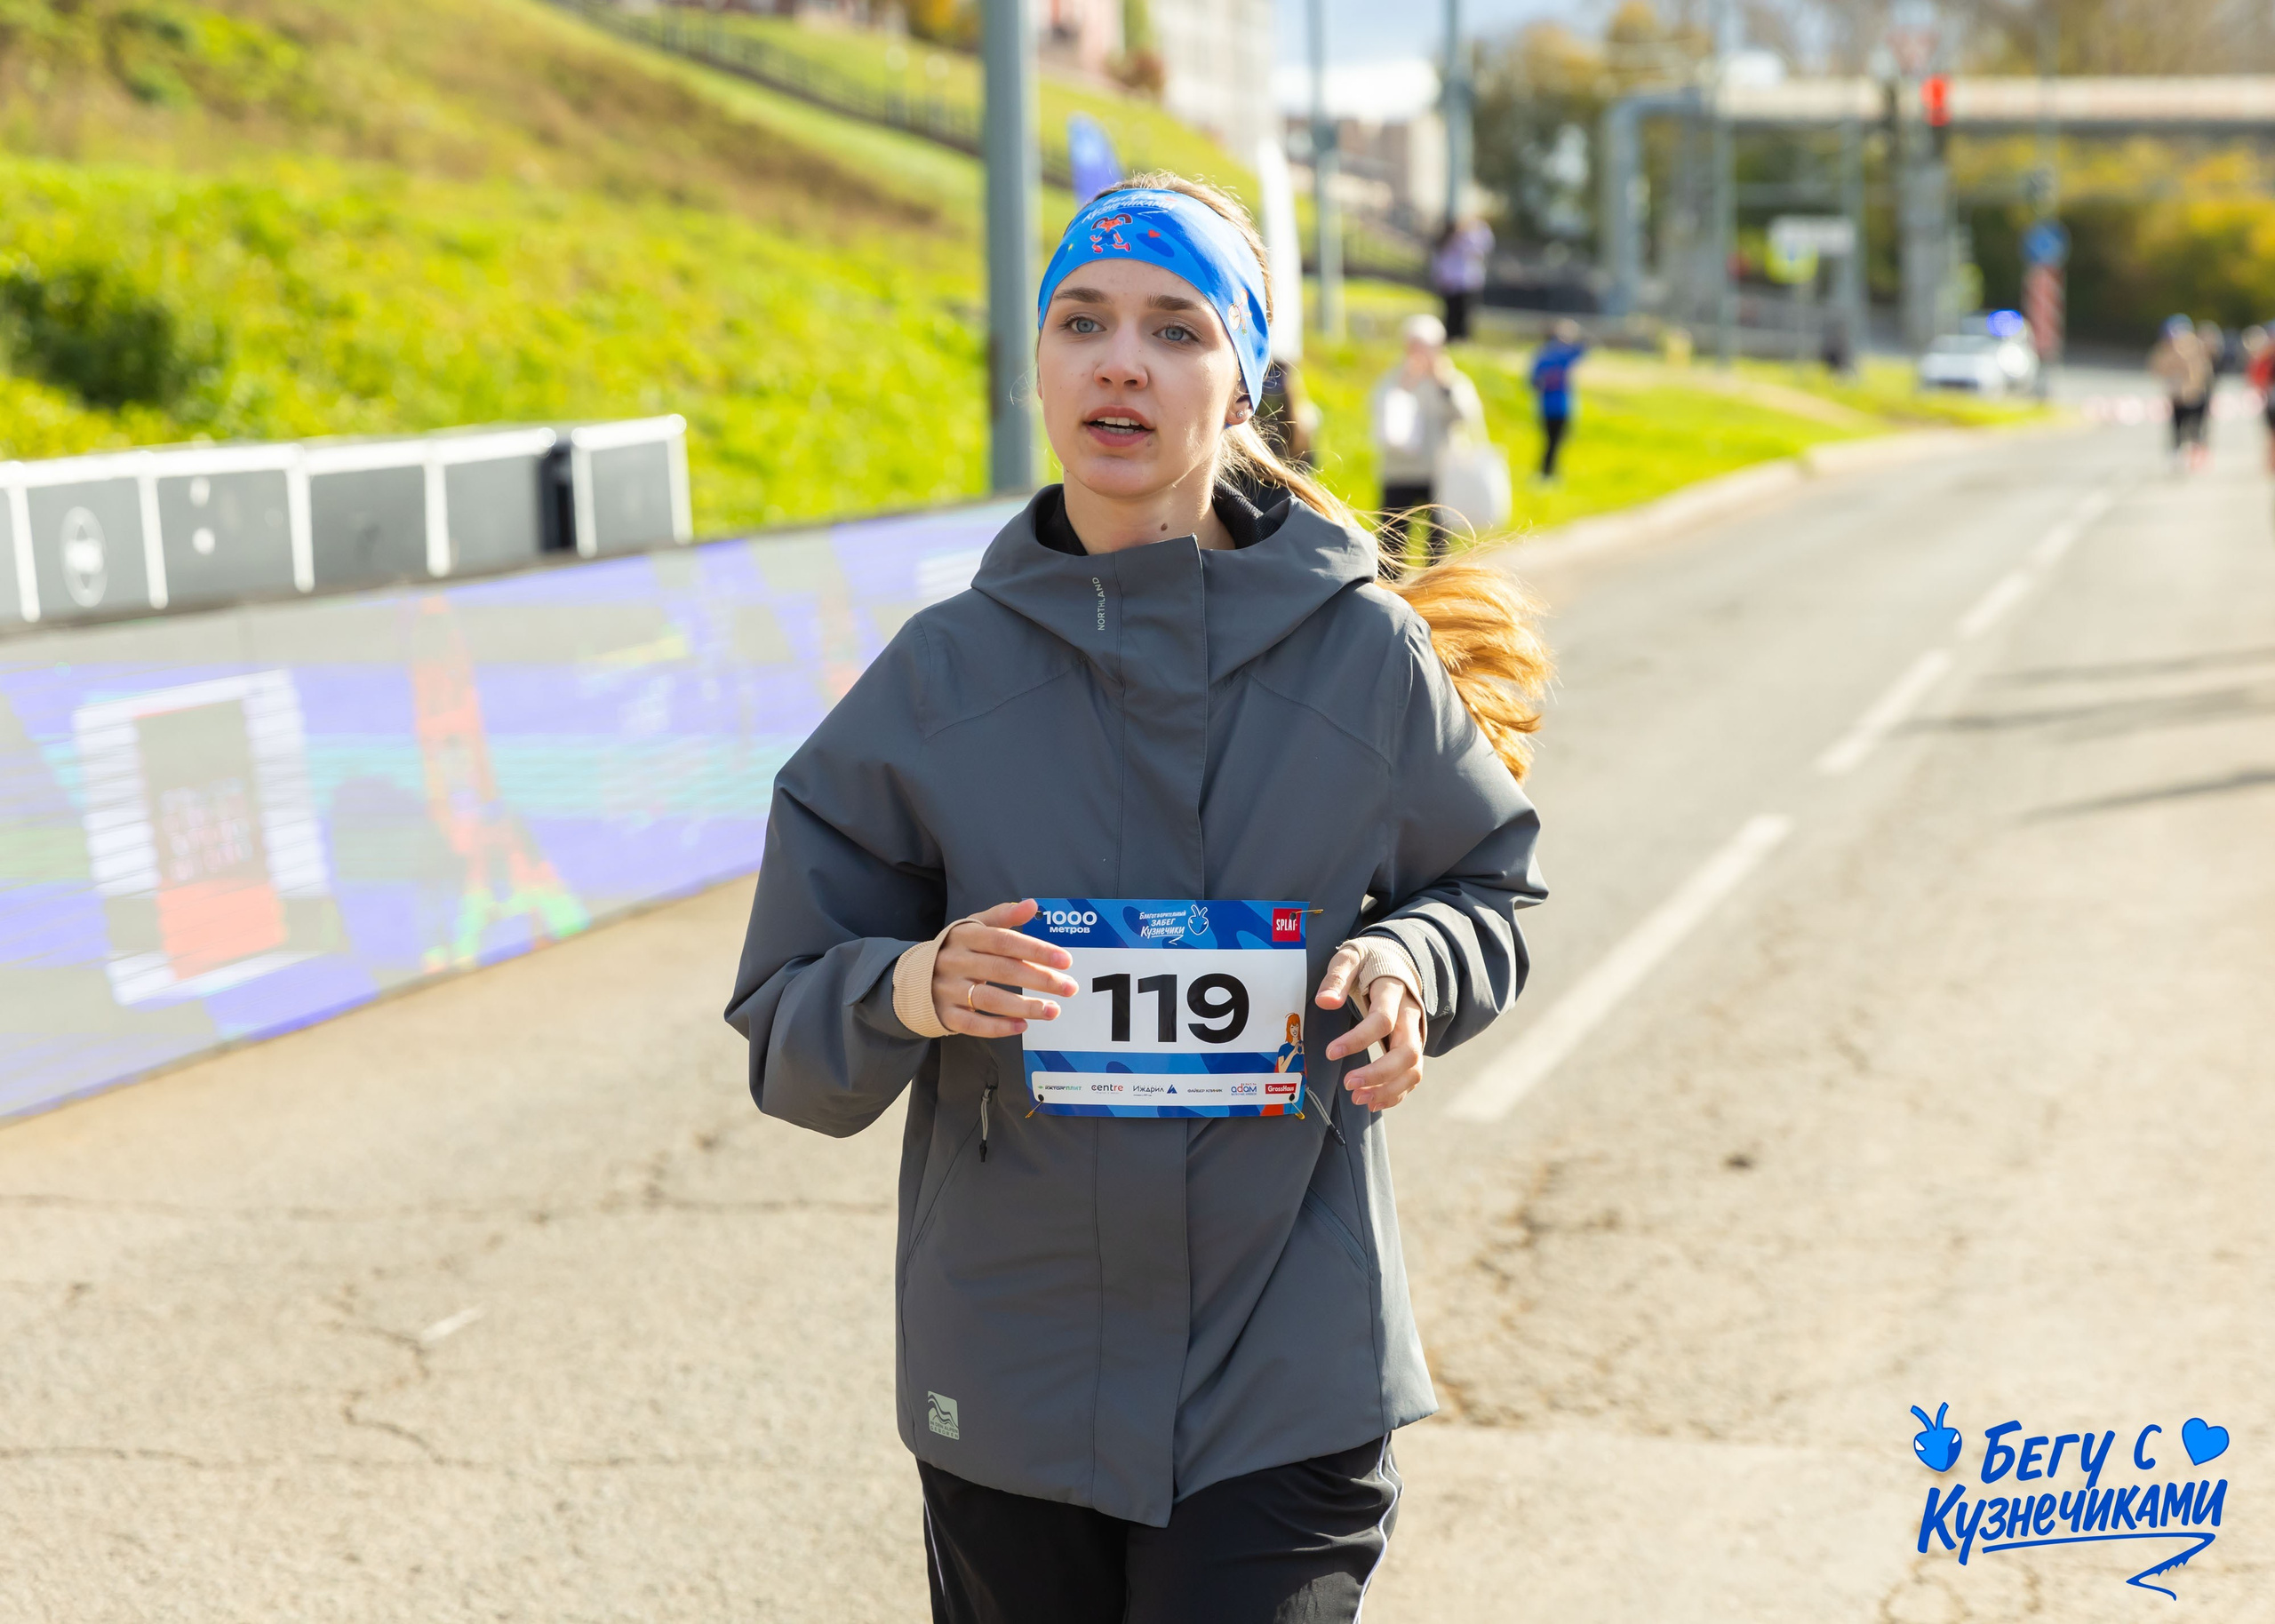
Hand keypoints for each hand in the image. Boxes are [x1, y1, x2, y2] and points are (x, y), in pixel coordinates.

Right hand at [932, 899, 1078, 1038]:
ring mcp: (948, 989)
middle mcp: (955, 961)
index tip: (1065, 960)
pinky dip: (999, 1027)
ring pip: (990, 999)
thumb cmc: (954, 950)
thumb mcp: (973, 927)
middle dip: (1040, 979)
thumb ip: (1003, 916)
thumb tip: (1031, 904)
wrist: (911, 977)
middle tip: (1069, 987)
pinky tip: (1022, 1026)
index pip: (1005, 941)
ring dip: (1025, 1006)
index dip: (1036, 950)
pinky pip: (974, 1024)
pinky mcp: (945, 1014)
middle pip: (1003, 969)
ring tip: (1053, 1010)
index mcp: (965, 936)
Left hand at [1314, 945, 1425, 1111]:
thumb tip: (1325, 1002)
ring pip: (1414, 1068)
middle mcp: (1411, 1016)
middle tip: (1349, 1085)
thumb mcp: (1352, 957)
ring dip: (1388, 1089)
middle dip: (1379, 1073)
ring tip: (1359, 1099)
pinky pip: (1412, 1075)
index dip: (1358, 1040)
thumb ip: (1337, 977)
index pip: (1382, 1020)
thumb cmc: (1370, 961)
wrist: (1397, 960)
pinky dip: (1396, 1093)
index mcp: (1394, 992)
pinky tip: (1373, 1102)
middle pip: (1407, 1051)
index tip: (1330, 1053)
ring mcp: (1416, 1033)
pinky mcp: (1413, 1046)